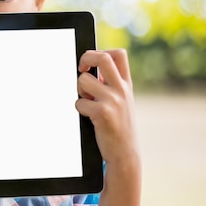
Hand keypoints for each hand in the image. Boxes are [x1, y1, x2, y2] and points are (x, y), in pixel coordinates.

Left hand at [75, 49, 137, 166]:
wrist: (125, 153)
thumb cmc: (118, 126)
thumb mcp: (121, 101)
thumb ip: (108, 85)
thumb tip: (88, 70)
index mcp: (126, 84)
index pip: (119, 54)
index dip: (101, 52)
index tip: (91, 64)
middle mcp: (121, 89)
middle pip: (102, 58)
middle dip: (86, 58)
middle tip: (81, 70)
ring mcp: (113, 101)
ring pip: (84, 81)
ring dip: (79, 90)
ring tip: (87, 102)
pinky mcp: (103, 113)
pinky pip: (79, 102)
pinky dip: (80, 109)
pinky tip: (89, 117)